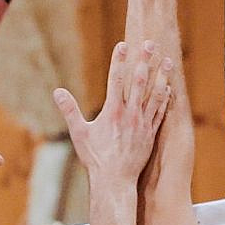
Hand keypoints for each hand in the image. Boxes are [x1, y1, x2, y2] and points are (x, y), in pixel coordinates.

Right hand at [54, 40, 174, 187]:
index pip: (115, 79)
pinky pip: (160, 112)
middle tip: (150, 43)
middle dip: (144, 61)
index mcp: (112, 111)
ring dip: (161, 76)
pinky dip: (164, 99)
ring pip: (154, 94)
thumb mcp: (79, 133)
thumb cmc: (95, 158)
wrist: (115, 180)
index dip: (119, 60)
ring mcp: (142, 123)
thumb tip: (57, 92)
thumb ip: (69, 110)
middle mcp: (130, 114)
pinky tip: (168, 88)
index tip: (123, 45)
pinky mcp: (150, 133)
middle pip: (139, 82)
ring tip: (167, 61)